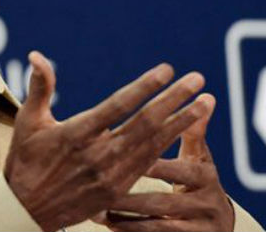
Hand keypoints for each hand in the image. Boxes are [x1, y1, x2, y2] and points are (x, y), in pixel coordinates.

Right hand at [4, 51, 209, 231]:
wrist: (26, 209)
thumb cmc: (25, 159)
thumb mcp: (28, 121)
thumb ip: (40, 87)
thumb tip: (37, 55)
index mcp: (75, 134)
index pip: (118, 105)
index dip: (145, 87)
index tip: (166, 70)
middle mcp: (97, 155)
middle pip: (145, 123)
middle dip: (174, 99)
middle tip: (197, 79)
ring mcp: (109, 175)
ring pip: (153, 145)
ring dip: (181, 122)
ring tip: (204, 103)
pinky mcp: (116, 190)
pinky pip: (148, 164)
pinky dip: (167, 145)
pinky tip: (183, 131)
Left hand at [98, 94, 233, 231]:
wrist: (216, 222)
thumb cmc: (196, 177)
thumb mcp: (197, 154)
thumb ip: (193, 129)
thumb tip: (205, 96)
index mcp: (203, 174)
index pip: (176, 169)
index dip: (150, 165)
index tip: (118, 157)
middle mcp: (204, 202)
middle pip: (162, 200)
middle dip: (130, 196)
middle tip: (100, 189)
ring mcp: (196, 225)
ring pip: (156, 223)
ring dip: (126, 216)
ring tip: (99, 209)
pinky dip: (132, 231)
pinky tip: (110, 224)